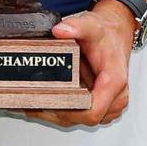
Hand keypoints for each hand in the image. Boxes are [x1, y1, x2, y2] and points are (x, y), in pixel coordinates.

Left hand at [25, 0, 133, 126]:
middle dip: (55, 112)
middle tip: (30, 102)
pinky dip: (62, 110)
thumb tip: (60, 30)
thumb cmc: (106, 35)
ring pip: (80, 119)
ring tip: (32, 103)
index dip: (68, 111)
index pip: (92, 111)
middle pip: (82, 118)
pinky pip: (81, 115)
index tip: (47, 102)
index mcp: (114, 82)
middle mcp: (114, 98)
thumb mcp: (92, 26)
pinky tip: (45, 102)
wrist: (115, 35)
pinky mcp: (101, 105)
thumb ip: (76, 27)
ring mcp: (108, 104)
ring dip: (56, 114)